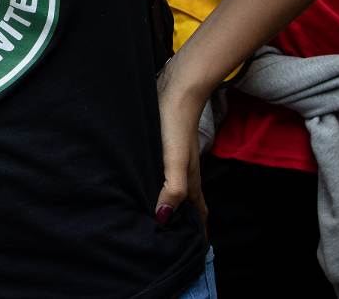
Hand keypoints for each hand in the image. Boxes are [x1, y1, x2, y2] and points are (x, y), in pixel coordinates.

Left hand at [154, 62, 207, 228]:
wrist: (177, 88)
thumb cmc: (175, 126)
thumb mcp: (174, 161)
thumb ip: (172, 189)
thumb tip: (164, 219)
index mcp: (190, 180)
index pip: (198, 213)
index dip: (197, 232)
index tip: (191, 251)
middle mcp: (184, 173)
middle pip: (186, 203)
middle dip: (180, 222)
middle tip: (164, 241)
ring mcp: (173, 159)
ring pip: (173, 187)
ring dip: (166, 203)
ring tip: (150, 218)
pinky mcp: (161, 146)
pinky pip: (160, 172)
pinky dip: (155, 183)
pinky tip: (140, 182)